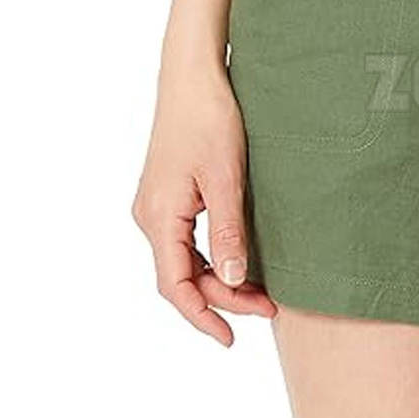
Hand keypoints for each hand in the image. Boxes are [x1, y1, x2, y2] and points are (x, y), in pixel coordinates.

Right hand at [133, 71, 275, 345]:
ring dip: (218, 279)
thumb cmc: (210, 120)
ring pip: (184, 260)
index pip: (175, 286)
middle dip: (222, 297)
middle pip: (181, 276)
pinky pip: (186, 241)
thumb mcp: (226, 180)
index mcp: (160, 217)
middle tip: (268, 306)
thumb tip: (230, 281)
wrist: (193, 78)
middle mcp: (150, 216)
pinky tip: (238, 261)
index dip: (202, 316)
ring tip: (260, 291)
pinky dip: (211, 258)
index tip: (230, 339)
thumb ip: (227, 233)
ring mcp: (157, 206)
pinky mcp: (169, 194)